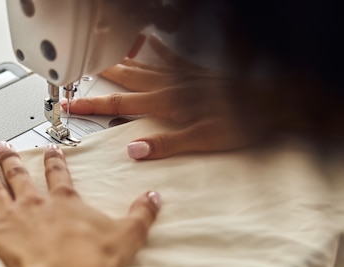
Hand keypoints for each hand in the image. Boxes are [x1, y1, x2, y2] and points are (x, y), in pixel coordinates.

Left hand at [0, 142, 160, 266]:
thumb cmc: (91, 260)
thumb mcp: (127, 235)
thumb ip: (142, 214)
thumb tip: (156, 197)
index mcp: (63, 202)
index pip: (58, 174)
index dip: (55, 160)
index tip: (50, 150)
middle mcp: (34, 203)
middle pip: (20, 174)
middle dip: (11, 159)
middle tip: (2, 146)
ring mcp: (10, 217)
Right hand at [64, 35, 257, 159]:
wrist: (272, 97)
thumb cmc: (242, 120)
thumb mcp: (203, 139)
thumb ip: (166, 144)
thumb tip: (133, 149)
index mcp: (166, 103)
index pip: (119, 105)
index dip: (92, 105)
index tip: (70, 104)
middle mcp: (168, 84)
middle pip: (124, 80)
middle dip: (96, 79)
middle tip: (74, 77)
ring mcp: (180, 73)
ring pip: (140, 64)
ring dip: (116, 62)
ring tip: (98, 59)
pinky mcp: (194, 68)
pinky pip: (166, 54)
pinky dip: (152, 47)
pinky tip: (144, 40)